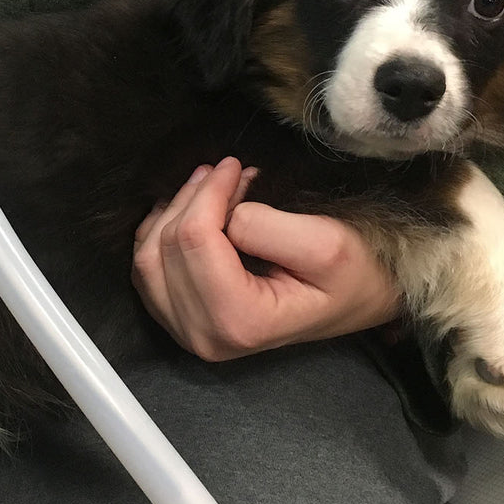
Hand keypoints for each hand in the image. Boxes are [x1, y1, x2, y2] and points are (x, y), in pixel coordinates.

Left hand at [131, 158, 401, 360]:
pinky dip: (161, 233)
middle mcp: (204, 336)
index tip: (235, 166)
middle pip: (164, 247)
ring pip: (146, 257)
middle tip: (224, 171)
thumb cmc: (351, 274)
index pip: (193, 240)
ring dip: (172, 212)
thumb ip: (267, 225)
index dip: (209, 192)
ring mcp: (187, 333)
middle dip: (192, 197)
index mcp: (240, 322)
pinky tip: (190, 211)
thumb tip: (225, 210)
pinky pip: (146, 269)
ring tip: (207, 185)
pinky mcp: (180, 321)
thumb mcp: (326, 244)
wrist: (357, 299)